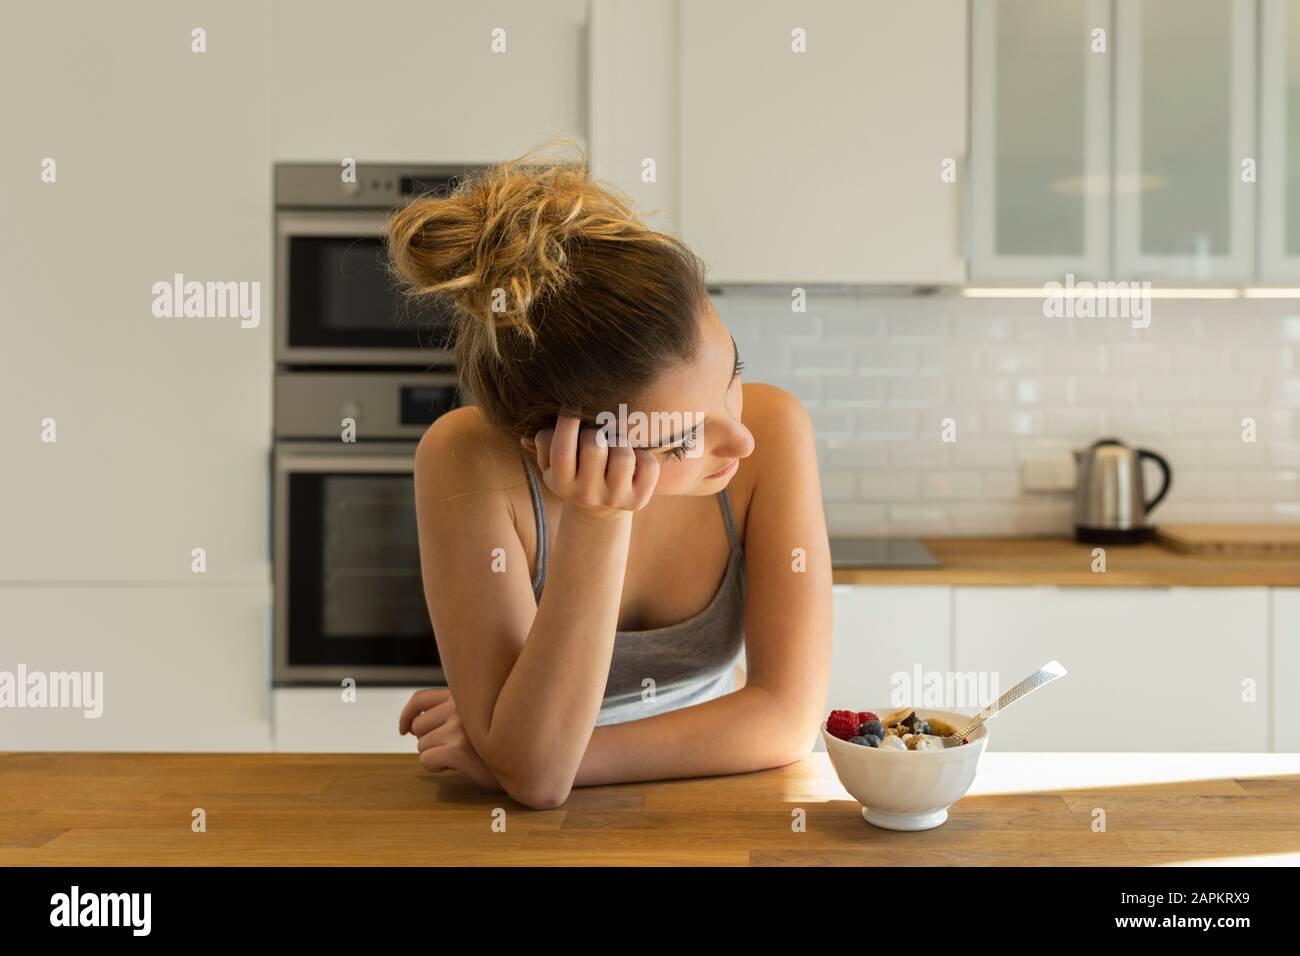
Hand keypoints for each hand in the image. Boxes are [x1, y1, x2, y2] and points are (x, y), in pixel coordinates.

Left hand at [399, 688, 501, 790]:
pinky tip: (457, 767)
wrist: (525, 763)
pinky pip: (426, 760)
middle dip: (428, 741)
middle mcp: (460, 706)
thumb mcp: (477, 718)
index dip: (407, 715)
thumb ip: (452, 712)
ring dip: (435, 754)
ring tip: (462, 756)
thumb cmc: (500, 742)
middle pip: (418, 726)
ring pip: (421, 745)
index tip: (404, 730)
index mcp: (462, 696)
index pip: (419, 699)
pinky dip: (436, 767)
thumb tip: (412, 724)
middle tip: (452, 748)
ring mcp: (459, 726)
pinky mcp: (459, 749)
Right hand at [526, 413, 659, 516]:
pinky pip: (648, 466)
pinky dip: (644, 455)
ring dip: (621, 442)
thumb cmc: (574, 470)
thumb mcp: (552, 461)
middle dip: (596, 431)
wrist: (599, 508)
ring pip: (623, 456)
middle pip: (594, 447)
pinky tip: (634, 457)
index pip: (562, 450)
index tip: (572, 407)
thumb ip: (544, 442)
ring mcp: (614, 499)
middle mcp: (586, 495)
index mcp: (560, 483)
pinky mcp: (638, 500)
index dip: (568, 422)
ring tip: (615, 445)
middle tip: (598, 433)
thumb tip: (527, 436)